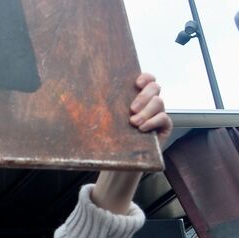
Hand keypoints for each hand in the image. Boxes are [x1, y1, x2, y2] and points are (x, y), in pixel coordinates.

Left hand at [90, 73, 170, 214]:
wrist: (121, 160)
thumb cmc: (110, 137)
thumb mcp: (104, 121)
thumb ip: (99, 108)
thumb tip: (74, 97)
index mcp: (136, 96)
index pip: (147, 79)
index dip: (145, 77)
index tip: (136, 82)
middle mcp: (149, 103)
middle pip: (155, 88)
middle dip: (143, 96)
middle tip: (131, 109)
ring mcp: (158, 114)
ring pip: (159, 102)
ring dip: (146, 111)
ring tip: (133, 122)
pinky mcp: (164, 127)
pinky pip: (164, 118)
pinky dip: (153, 121)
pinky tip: (142, 128)